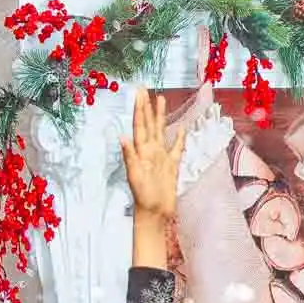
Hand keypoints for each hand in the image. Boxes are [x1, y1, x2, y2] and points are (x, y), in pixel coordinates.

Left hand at [120, 89, 185, 225]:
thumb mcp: (135, 176)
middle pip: (148, 124)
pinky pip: (176, 149)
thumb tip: (122, 136)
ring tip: (161, 100)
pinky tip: (181, 129)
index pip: (140, 125)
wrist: (154, 214)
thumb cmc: (144, 197)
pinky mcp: (171, 166)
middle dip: (147, 107)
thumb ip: (129, 156)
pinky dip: (178, 138)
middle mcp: (150, 151)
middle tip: (145, 89)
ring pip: (161, 131)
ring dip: (160, 116)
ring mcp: (161, 157)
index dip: (139, 109)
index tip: (139, 93)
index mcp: (141, 151)